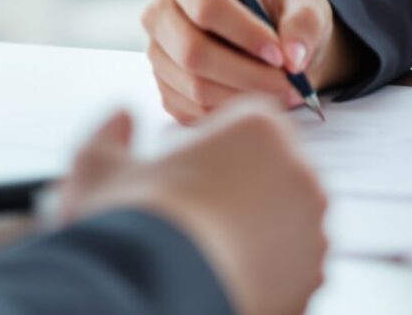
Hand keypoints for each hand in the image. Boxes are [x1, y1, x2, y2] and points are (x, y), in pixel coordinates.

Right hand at [55, 100, 328, 314]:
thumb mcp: (99, 166)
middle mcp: (299, 172)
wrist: (152, 294)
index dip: (210, 145)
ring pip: (285, 221)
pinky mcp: (312, 278)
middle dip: (238, 189)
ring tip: (205, 253)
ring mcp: (312, 228)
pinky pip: (291, 267)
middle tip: (191, 217)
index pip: (246, 123)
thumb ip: (110, 133)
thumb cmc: (131, 225)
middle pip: (270, 171)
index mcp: (260, 128)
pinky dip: (266, 272)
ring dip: (254, 230)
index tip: (182, 172)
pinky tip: (224, 278)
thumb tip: (120, 118)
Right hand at [141, 0, 365, 123]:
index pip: (206, 5)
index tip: (280, 54)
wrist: (270, 42)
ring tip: (285, 94)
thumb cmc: (283, 14)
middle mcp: (161, 13)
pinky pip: (194, 111)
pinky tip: (261, 102)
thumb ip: (304, 23)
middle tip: (290, 85)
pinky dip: (232, 114)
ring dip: (245, 97)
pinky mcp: (166, 90)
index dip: (244, 33)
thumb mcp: (306, 5)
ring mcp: (159, 55)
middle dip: (248, 73)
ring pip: (195, 87)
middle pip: (194, 52)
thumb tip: (294, 57)